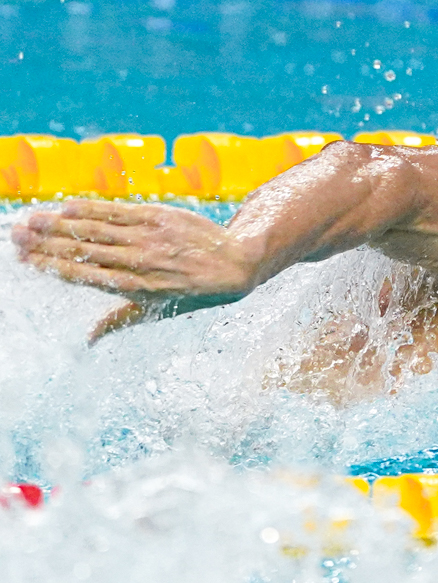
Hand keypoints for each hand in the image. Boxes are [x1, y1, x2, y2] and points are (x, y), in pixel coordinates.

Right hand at [12, 199, 257, 336]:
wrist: (236, 263)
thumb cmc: (195, 291)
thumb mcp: (160, 311)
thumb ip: (120, 320)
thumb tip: (88, 341)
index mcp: (139, 288)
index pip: (87, 277)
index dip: (54, 267)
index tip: (26, 261)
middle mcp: (142, 262)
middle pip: (86, 250)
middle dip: (47, 242)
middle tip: (15, 235)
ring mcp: (151, 238)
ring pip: (98, 229)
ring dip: (61, 223)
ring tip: (31, 219)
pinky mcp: (160, 217)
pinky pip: (120, 211)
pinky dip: (93, 209)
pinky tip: (68, 206)